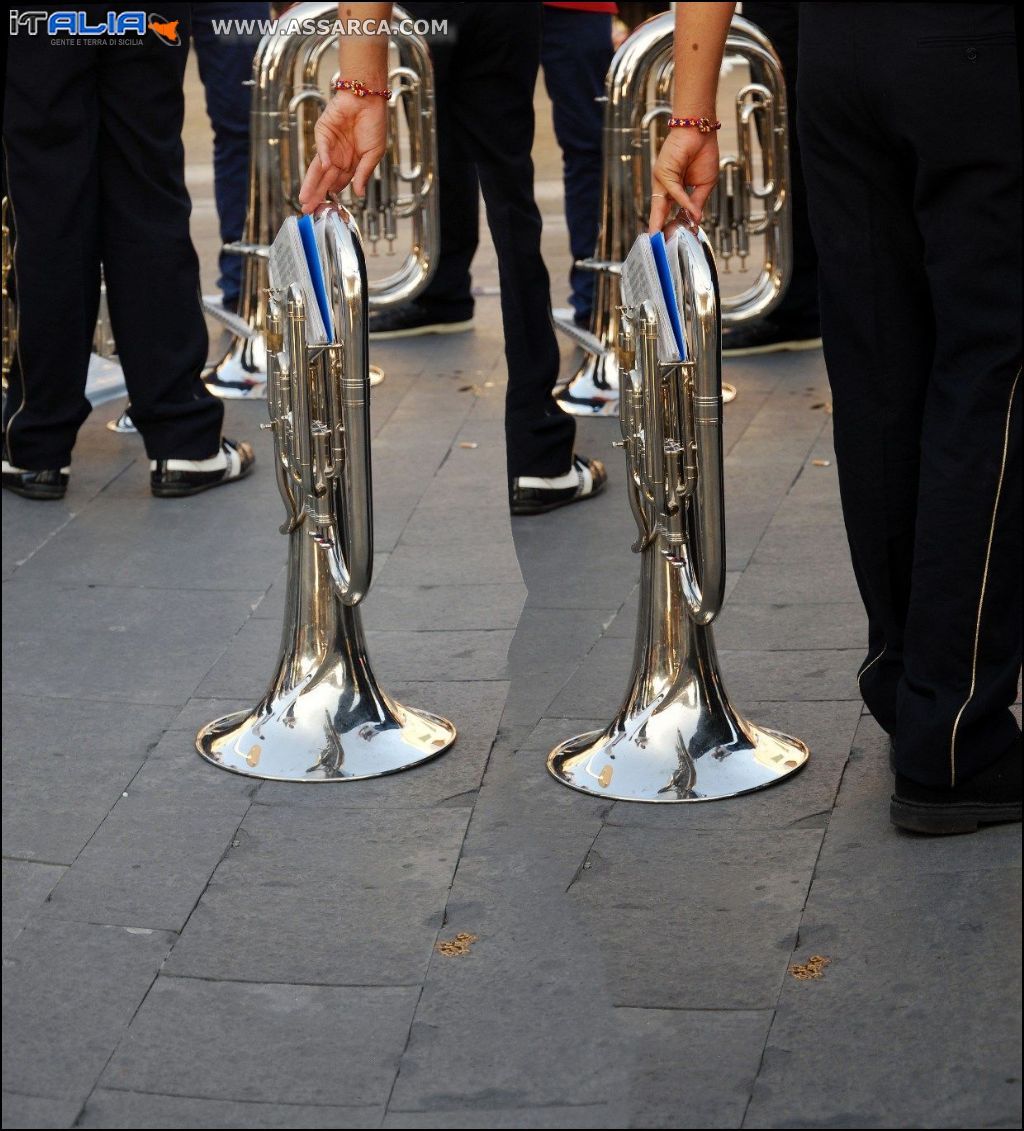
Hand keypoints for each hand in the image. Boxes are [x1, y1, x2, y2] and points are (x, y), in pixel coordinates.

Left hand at [298, 92, 387, 213]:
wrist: (367, 99)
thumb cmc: (374, 123)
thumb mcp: (373, 154)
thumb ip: (364, 174)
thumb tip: (359, 194)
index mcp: (351, 163)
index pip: (338, 183)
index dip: (331, 196)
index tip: (323, 210)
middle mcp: (338, 157)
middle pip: (325, 180)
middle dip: (317, 195)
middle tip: (307, 210)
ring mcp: (329, 146)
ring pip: (318, 169)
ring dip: (312, 184)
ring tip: (305, 199)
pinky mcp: (323, 132)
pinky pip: (322, 148)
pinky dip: (324, 158)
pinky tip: (325, 169)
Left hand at [648, 128, 719, 232]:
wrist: (700, 130)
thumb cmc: (703, 153)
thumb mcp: (704, 183)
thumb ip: (698, 202)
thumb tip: (696, 219)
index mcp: (675, 190)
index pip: (671, 211)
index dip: (674, 224)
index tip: (675, 238)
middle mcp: (666, 186)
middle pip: (661, 211)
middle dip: (659, 227)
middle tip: (656, 243)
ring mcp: (663, 180)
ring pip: (660, 204)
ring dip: (659, 221)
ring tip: (657, 236)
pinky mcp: (664, 172)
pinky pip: (675, 190)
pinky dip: (684, 201)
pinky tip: (691, 213)